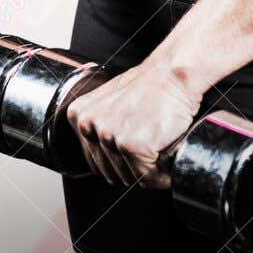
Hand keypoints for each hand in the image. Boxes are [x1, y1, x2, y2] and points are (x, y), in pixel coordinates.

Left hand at [65, 62, 201, 188]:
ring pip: (129, 177)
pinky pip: (148, 178)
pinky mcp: (132, 145)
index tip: (134, 153)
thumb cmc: (150, 87)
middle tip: (151, 151)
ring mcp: (109, 136)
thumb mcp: (111, 102)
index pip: (95, 162)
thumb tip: (105, 156)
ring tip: (159, 150)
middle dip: (133, 169)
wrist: (173, 75)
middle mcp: (89, 126)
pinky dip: (162, 175)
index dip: (119, 162)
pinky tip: (168, 159)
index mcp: (79, 116)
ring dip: (149, 173)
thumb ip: (101, 126)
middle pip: (110, 172)